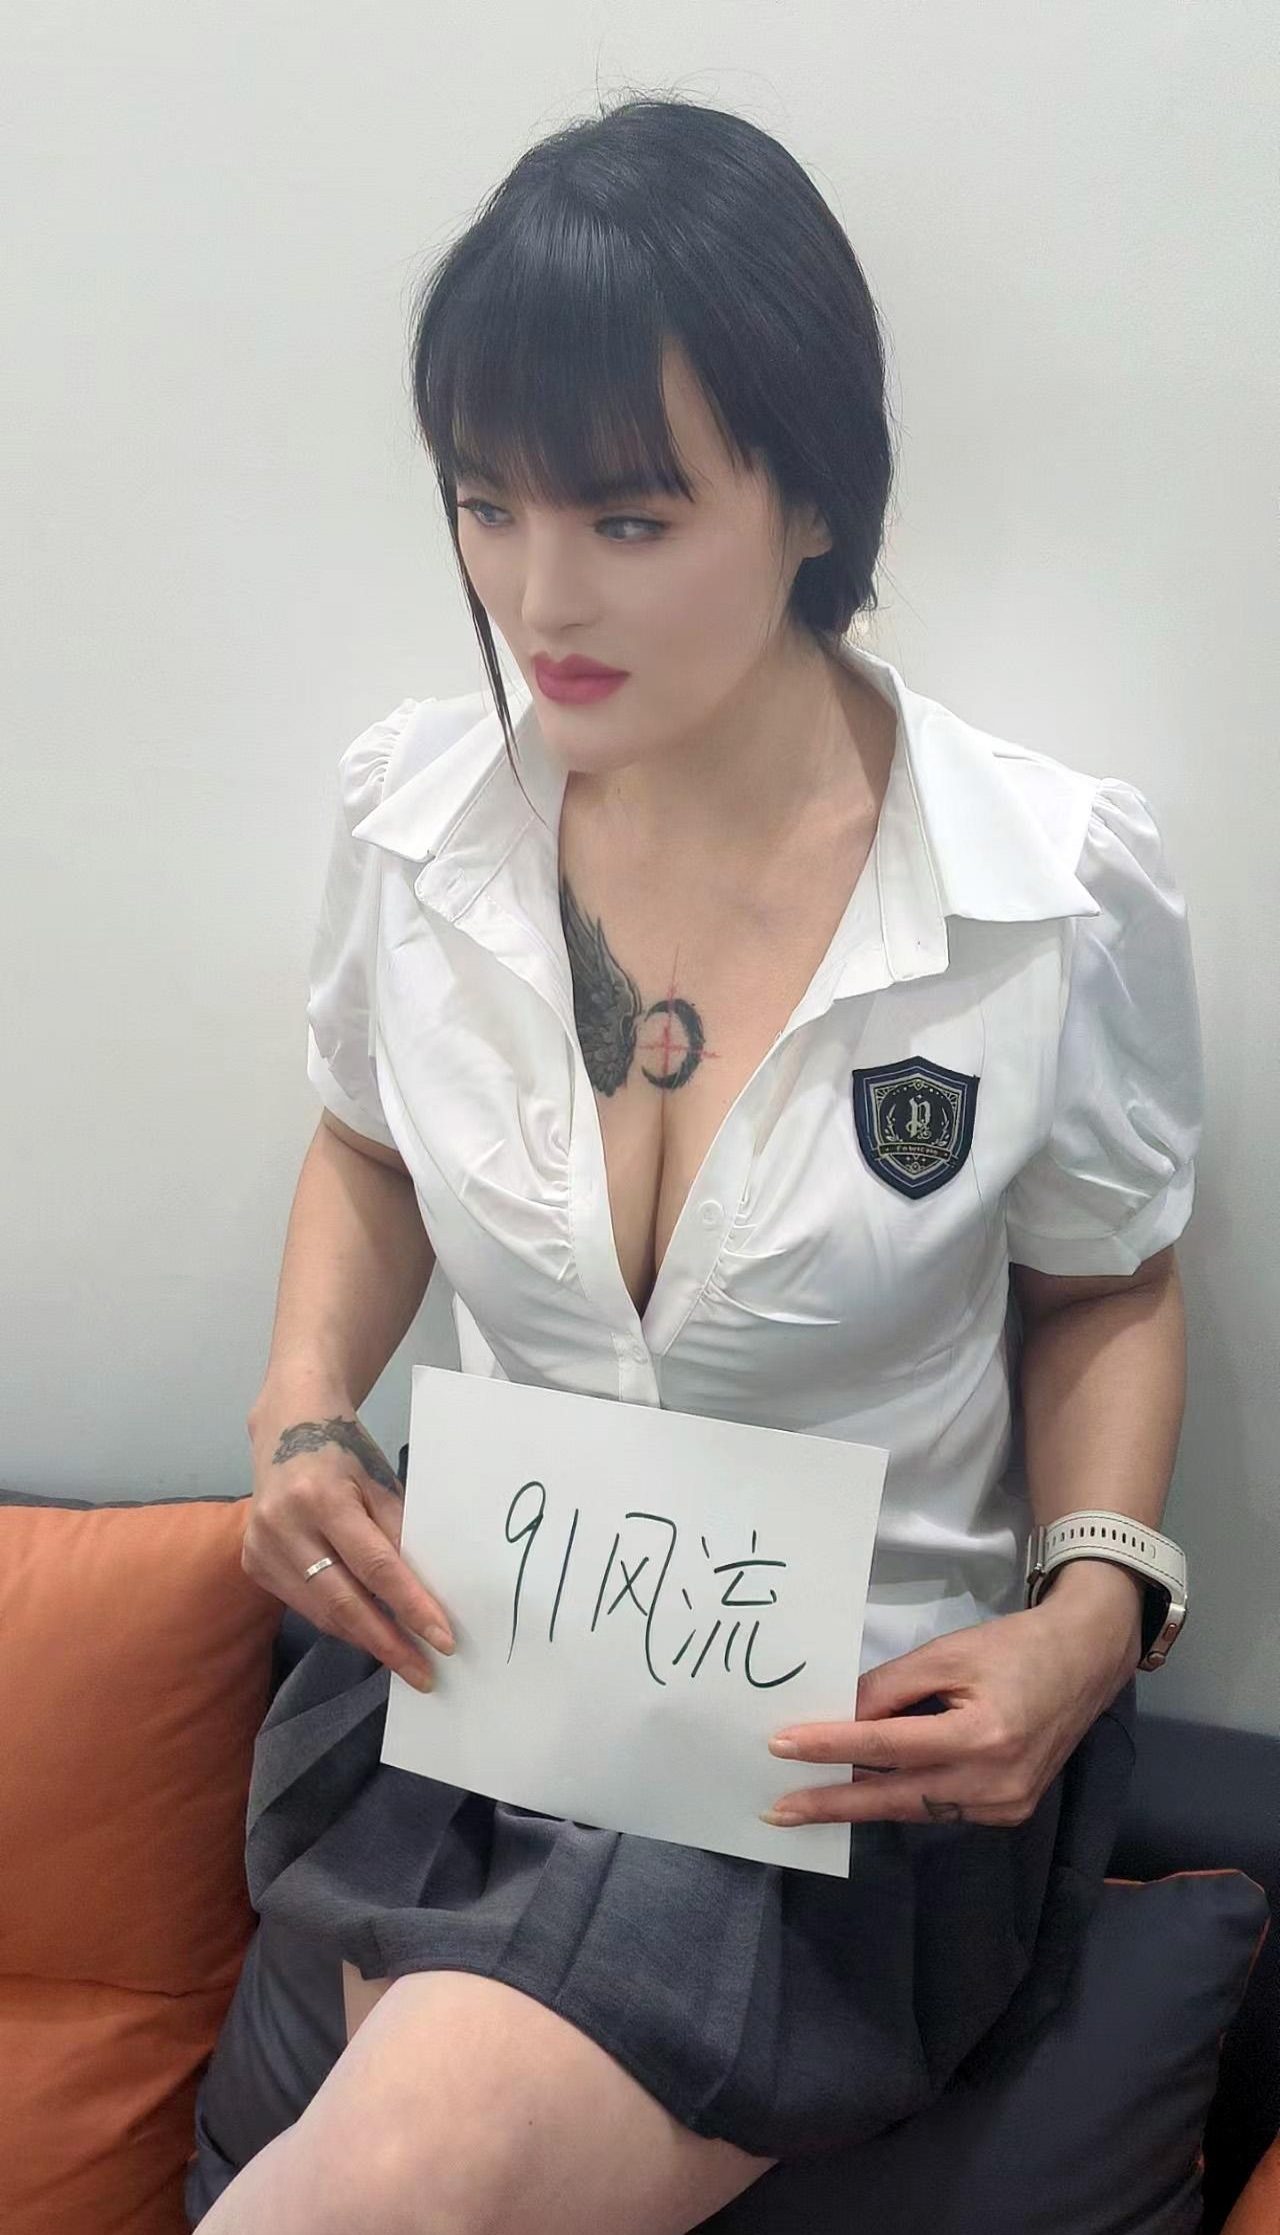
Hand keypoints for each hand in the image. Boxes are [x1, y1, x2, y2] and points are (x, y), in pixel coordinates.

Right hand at [243, 1395, 454, 1692]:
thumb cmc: (345, 1452)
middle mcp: (284, 1526)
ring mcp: (260, 1547)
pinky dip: (337, 1620)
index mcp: (323, 1498)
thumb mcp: (380, 1481)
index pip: (375, 1566)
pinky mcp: (252, 1563)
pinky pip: (304, 1604)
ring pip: (321, 1611)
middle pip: (343, 1600)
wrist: (287, 1425)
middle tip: (424, 1674)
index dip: (410, 1606)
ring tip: (403, 1658)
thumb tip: (427, 1595)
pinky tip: (366, 1630)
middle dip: (388, 1642)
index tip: (442, 1640)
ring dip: (365, 1637)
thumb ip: (399, 1535)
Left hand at [762, 1568, 1141, 1828]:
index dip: (830, 1747)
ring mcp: (1005, 1805)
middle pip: (894, 1797)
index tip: (780, 1746)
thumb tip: (840, 1718)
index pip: (887, 1747)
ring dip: (863, 1802)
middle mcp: (994, 1782)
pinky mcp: (1009, 1811)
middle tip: (777, 1811)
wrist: (1087, 1659)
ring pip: (915, 1807)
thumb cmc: (1015, 1646)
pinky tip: (867, 1789)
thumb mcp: (946, 1654)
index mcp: (981, 1735)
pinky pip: (941, 1808)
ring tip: (810, 1799)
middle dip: (833, 1803)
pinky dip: (902, 1797)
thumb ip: (891, 1689)